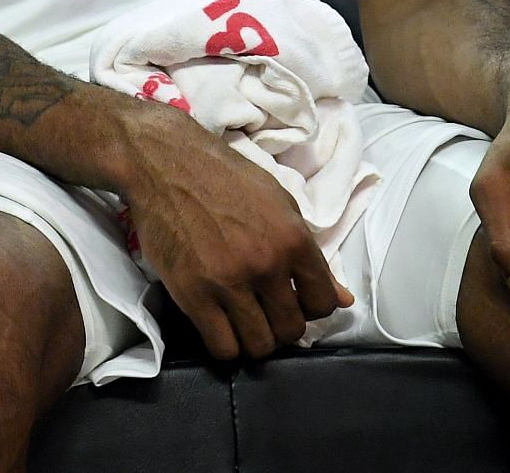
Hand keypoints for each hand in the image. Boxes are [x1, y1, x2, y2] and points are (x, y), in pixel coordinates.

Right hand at [120, 104, 353, 359]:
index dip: (312, 307)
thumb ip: (309, 253)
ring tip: (244, 321)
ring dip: (255, 339)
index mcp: (293, 239)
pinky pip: (222, 347)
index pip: (323, 303)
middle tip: (266, 311)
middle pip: (291, 329)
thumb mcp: (279, 203)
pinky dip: (226, 344)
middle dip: (282, 326)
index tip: (295, 300)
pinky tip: (220, 324)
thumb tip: (342, 299)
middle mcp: (266, 264)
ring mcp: (228, 282)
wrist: (167, 164)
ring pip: (259, 345)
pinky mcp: (193, 294)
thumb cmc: (226, 178)